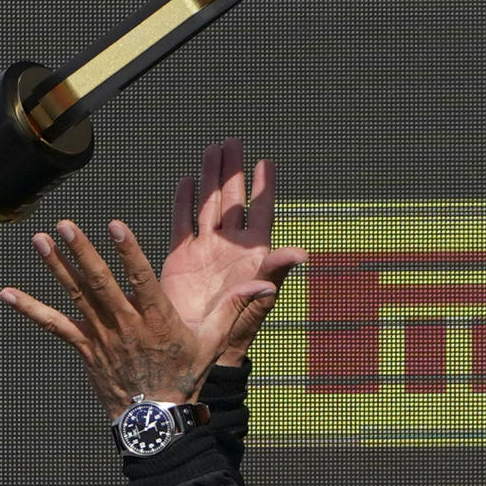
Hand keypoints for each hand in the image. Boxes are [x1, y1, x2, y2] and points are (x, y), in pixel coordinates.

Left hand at [0, 218, 281, 418]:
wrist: (155, 419)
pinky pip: (54, 326)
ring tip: (40, 240)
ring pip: (76, 297)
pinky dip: (30, 309)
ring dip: (56, 267)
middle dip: (83, 253)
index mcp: (158, 321)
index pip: (141, 281)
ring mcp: (101, 337)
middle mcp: (126, 326)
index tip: (115, 226)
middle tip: (67, 225)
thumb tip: (266, 284)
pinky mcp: (84, 348)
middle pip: (101, 285)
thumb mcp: (213, 342)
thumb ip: (234, 307)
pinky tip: (7, 293)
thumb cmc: (186, 375)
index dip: (129, 253)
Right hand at [162, 140, 305, 363]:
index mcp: (253, 252)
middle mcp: (230, 246)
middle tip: (233, 142)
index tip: (266, 162)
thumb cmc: (237, 326)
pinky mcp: (183, 257)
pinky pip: (184, 223)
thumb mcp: (259, 297)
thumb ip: (276, 270)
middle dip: (233, 171)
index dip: (264, 186)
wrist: (202, 343)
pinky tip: (187, 181)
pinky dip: (184, 202)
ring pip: (208, 204)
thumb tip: (302, 252)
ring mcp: (206, 249)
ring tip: (212, 150)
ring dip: (210, 178)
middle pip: (232, 199)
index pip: (262, 211)